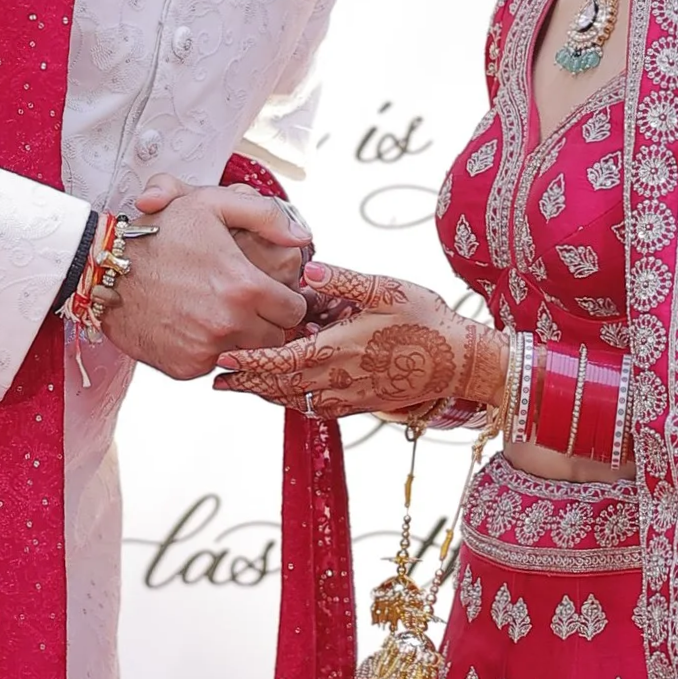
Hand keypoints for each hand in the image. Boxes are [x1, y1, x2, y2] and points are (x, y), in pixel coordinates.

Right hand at [104, 186, 308, 379]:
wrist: (103, 270)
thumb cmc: (156, 234)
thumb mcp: (210, 204)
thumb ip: (265, 214)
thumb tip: (302, 237)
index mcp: (245, 287)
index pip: (295, 310)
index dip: (285, 299)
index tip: (269, 291)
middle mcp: (229, 323)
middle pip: (276, 337)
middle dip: (267, 321)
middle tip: (244, 302)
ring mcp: (207, 349)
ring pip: (248, 354)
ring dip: (241, 337)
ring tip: (217, 311)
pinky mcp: (186, 367)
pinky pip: (215, 364)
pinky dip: (210, 349)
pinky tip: (192, 324)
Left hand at [216, 278, 505, 423]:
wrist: (461, 362)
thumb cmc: (427, 320)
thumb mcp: (388, 289)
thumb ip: (346, 281)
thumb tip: (309, 271)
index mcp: (339, 350)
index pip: (281, 359)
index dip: (249, 361)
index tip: (223, 360)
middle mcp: (339, 379)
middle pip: (279, 385)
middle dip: (246, 383)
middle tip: (216, 380)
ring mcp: (349, 397)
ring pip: (295, 400)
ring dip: (266, 393)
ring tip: (241, 386)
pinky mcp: (360, 405)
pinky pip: (316, 407)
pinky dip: (293, 401)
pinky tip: (284, 394)